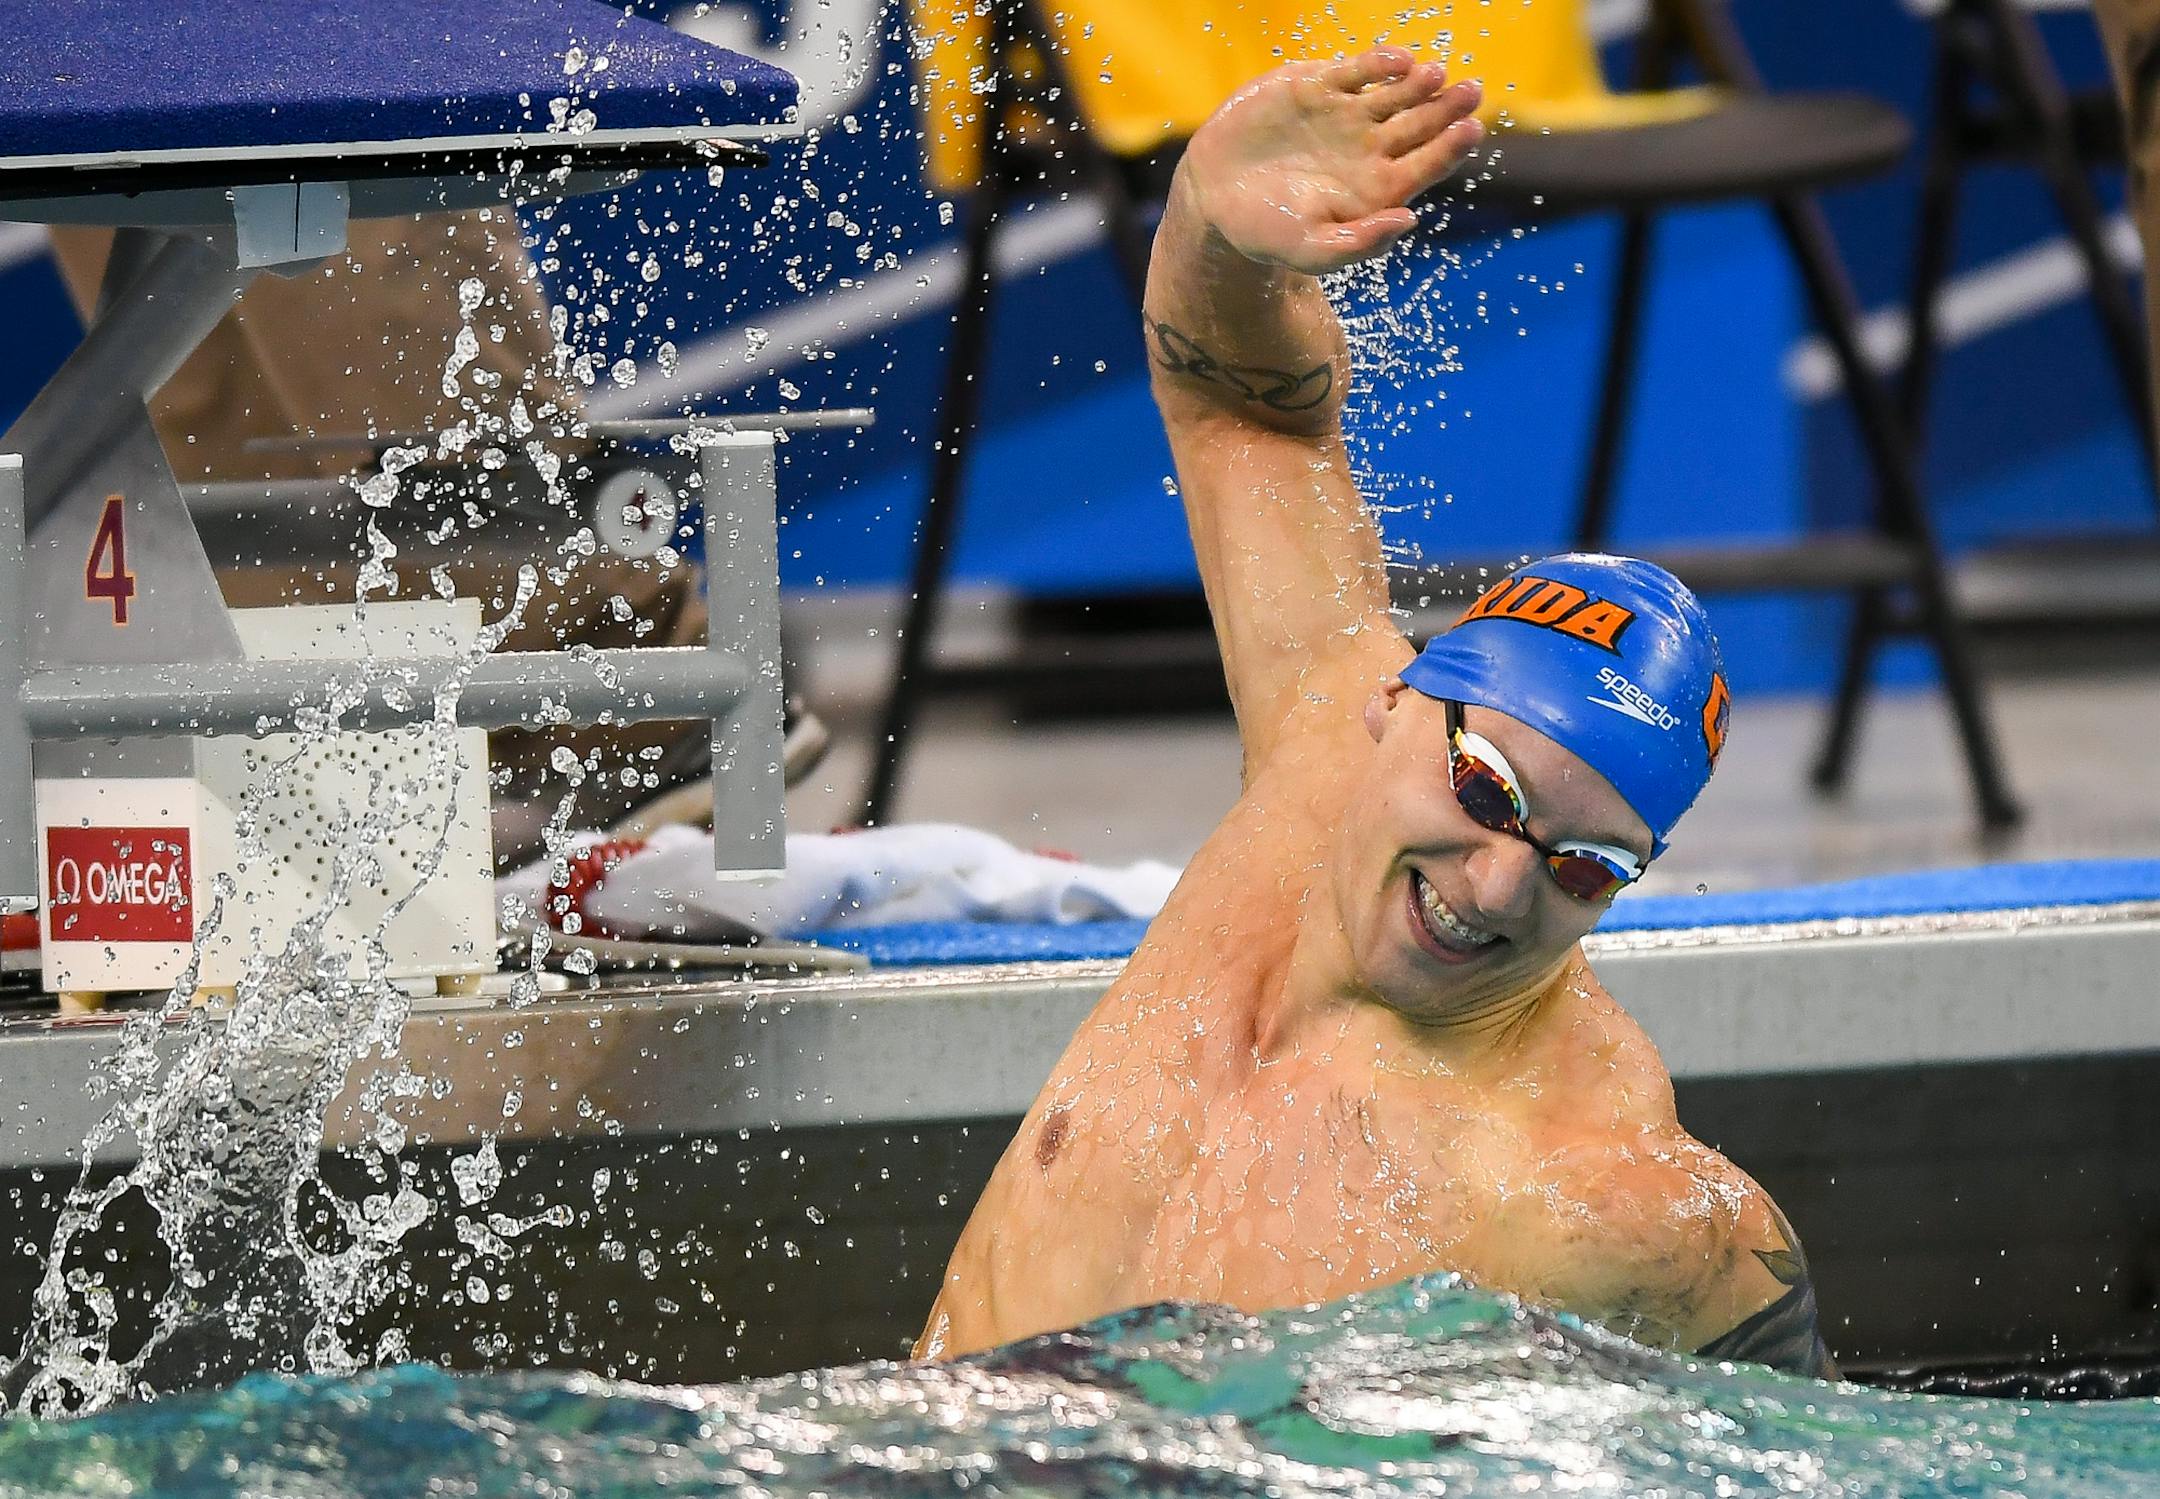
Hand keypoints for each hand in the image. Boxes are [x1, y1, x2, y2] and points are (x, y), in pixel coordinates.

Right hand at [1181, 48, 1482, 274]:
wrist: (1215, 196)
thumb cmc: (1265, 232)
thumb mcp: (1310, 251)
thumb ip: (1360, 242)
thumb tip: (1409, 221)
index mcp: (1379, 189)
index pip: (1428, 164)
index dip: (1451, 148)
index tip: (1471, 131)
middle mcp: (1371, 149)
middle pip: (1423, 123)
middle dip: (1448, 108)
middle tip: (1472, 92)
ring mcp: (1347, 115)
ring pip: (1398, 93)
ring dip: (1420, 83)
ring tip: (1435, 75)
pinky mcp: (1319, 87)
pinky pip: (1358, 70)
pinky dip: (1379, 64)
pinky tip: (1399, 63)